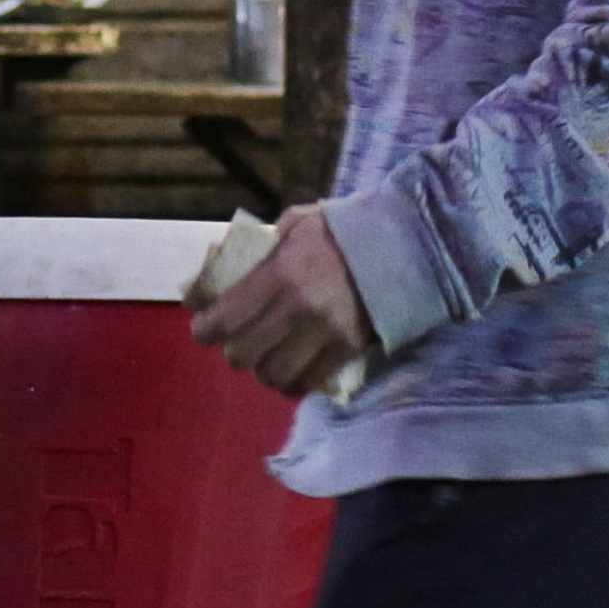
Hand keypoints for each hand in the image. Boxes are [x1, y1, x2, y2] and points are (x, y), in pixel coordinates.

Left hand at [191, 203, 374, 397]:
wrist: (404, 244)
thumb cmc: (342, 230)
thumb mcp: (295, 224)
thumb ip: (258, 247)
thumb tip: (221, 270)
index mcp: (280, 274)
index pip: (223, 319)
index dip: (204, 329)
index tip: (204, 327)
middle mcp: (298, 310)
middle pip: (241, 355)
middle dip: (233, 349)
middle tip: (238, 340)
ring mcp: (324, 334)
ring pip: (271, 375)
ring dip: (262, 368)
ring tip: (266, 356)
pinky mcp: (347, 351)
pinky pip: (306, 383)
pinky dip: (291, 382)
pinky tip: (290, 370)